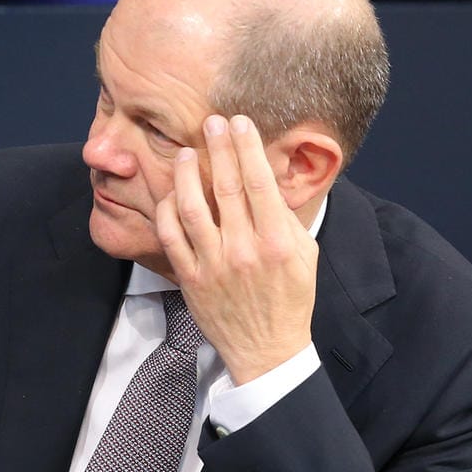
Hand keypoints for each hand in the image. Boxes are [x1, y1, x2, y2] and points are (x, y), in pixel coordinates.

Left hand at [155, 114, 317, 383]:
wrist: (267, 349)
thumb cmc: (290, 297)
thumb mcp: (304, 255)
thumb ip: (285, 217)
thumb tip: (265, 175)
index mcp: (278, 242)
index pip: (260, 182)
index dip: (247, 147)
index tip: (239, 122)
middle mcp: (245, 249)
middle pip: (225, 186)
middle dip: (218, 148)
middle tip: (211, 121)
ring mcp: (214, 263)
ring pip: (191, 206)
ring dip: (185, 174)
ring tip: (184, 152)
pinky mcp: (191, 277)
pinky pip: (171, 235)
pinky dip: (167, 209)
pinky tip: (170, 192)